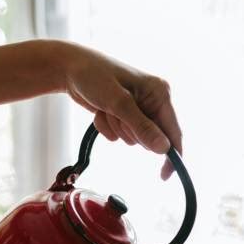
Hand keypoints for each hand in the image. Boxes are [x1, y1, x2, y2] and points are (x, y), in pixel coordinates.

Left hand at [62, 42, 182, 178]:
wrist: (70, 68)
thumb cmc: (94, 75)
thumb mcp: (118, 103)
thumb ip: (142, 127)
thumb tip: (164, 149)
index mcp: (160, 93)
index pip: (173, 132)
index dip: (171, 156)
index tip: (164, 175)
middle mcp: (153, 101)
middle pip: (150, 139)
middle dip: (129, 132)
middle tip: (114, 114)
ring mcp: (139, 109)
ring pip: (133, 139)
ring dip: (116, 129)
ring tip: (105, 108)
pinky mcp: (125, 115)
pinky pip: (119, 136)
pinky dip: (107, 128)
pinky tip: (100, 111)